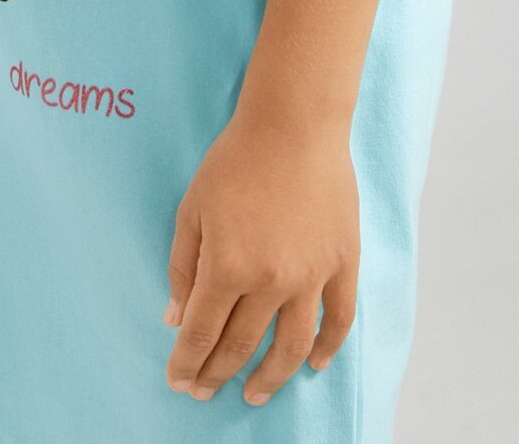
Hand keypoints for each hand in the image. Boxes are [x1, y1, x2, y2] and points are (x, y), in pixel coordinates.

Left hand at [164, 108, 359, 407]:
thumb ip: (182, 267)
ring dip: (270, 377)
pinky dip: (327, 348)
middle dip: (217, 374)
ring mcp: (311, 275)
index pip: (201, 333)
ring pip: (291, 346)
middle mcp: (270, 280)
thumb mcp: (192, 208)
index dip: (187, 362)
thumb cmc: (235, 160)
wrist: (293, 123)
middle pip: (241, 346)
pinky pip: (338, 319)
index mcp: (227, 266)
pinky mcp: (342, 263)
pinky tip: (313, 364)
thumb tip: (176, 318)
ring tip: (254, 394)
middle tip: (204, 391)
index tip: (178, 380)